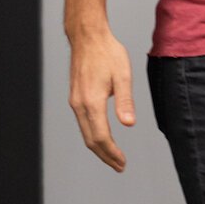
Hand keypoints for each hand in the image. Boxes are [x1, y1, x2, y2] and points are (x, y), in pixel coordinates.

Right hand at [67, 26, 136, 171]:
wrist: (87, 38)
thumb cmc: (108, 53)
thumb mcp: (123, 75)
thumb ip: (125, 101)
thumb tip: (129, 124)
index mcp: (92, 102)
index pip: (100, 137)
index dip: (112, 153)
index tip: (122, 162)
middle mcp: (79, 105)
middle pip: (90, 140)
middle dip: (105, 155)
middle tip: (119, 166)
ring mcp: (75, 102)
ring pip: (85, 132)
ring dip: (99, 147)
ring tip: (113, 156)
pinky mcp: (75, 97)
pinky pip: (83, 123)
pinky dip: (93, 135)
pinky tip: (103, 137)